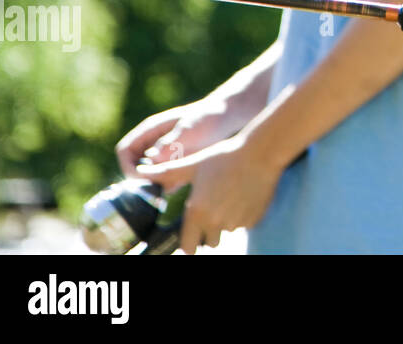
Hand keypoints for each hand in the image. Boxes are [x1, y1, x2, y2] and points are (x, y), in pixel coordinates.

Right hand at [115, 98, 238, 177]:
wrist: (229, 117)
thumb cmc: (209, 116)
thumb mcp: (190, 127)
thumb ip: (171, 142)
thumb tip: (152, 158)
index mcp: (150, 130)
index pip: (125, 151)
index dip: (128, 166)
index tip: (142, 177)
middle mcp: (153, 144)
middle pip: (133, 168)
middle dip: (141, 180)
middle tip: (160, 189)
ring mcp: (162, 156)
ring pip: (147, 177)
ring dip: (155, 186)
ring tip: (175, 187)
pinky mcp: (174, 166)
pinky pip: (163, 182)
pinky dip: (168, 188)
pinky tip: (183, 186)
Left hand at [136, 133, 282, 253]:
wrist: (261, 153)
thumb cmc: (224, 157)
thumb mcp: (194, 165)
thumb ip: (167, 173)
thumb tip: (141, 171)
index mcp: (197, 212)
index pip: (187, 247)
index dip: (188, 243)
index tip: (190, 234)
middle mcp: (216, 222)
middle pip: (208, 243)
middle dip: (207, 233)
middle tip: (211, 211)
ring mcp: (236, 223)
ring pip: (226, 232)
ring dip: (225, 223)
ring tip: (229, 198)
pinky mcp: (254, 220)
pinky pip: (243, 225)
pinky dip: (241, 217)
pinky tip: (243, 197)